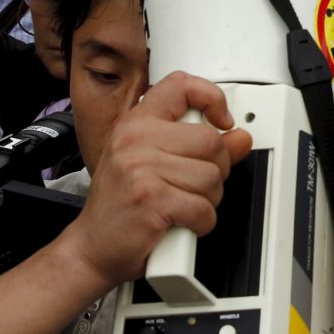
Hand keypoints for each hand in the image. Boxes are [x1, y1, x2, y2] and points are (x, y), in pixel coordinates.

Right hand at [55, 72, 252, 290]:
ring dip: (208, 200)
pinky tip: (182, 222)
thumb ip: (198, 147)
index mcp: (135, 124)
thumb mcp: (154, 165)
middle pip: (211, 140)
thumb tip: (240, 137)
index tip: (222, 121)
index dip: (211, 97)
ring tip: (183, 205)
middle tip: (194, 185)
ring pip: (212, 177)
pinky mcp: (151, 199)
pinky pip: (203, 207)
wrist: (93, 247)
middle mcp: (135, 140)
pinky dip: (201, 222)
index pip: (181, 85)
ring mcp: (141, 168)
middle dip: (216, 169)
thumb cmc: (122, 206)